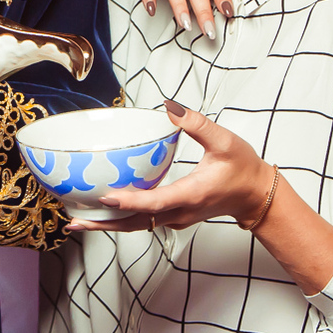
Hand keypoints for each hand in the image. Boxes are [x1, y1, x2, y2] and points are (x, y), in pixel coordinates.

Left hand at [71, 100, 274, 232]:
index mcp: (192, 194)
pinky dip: (122, 218)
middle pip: (137, 222)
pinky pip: (144, 221)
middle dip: (106, 223)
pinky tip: (104, 211)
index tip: (108, 197)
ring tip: (80, 220)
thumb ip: (197, 125)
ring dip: (109, 224)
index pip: (157, 202)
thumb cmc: (243, 169)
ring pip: (138, 225)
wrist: (256, 196)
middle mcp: (181, 211)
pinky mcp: (174, 216)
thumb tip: (171, 108)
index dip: (131, 201)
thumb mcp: (225, 142)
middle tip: (76, 221)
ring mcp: (177, 217)